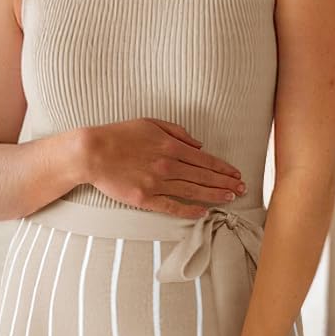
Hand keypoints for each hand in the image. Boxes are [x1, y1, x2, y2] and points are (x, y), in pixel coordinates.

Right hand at [83, 117, 245, 219]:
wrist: (92, 152)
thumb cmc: (119, 135)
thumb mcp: (150, 123)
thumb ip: (177, 132)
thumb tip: (199, 145)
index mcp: (171, 146)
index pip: (205, 160)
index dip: (224, 168)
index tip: (237, 174)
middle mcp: (169, 165)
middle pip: (204, 177)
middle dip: (226, 183)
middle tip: (242, 189)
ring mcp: (157, 183)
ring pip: (193, 191)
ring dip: (215, 196)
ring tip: (230, 199)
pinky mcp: (145, 198)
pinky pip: (172, 206)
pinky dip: (190, 210)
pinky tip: (204, 212)